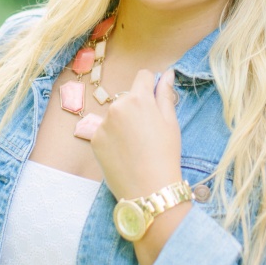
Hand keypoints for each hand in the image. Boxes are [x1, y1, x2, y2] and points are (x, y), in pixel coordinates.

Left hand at [91, 68, 181, 201]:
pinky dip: (113, 138)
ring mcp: (102, 123)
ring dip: (123, 122)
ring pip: (115, 114)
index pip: (143, 76)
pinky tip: (124, 153)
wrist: (149, 190)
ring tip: (136, 146)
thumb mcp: (171, 123)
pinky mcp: (94, 139)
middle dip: (137, 107)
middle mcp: (117, 106)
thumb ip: (165, 94)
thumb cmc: (166, 155)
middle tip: (148, 132)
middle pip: (128, 97)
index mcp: (139, 98)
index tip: (155, 101)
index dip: (151, 86)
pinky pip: (105, 130)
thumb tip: (167, 73)